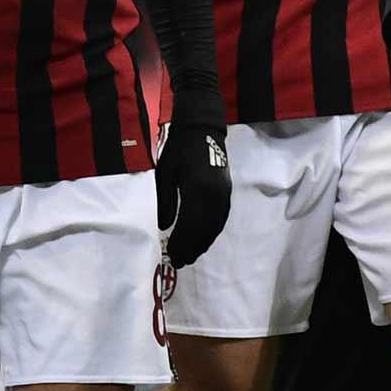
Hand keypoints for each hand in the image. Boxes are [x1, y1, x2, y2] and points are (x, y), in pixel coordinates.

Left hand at [156, 102, 231, 267]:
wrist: (202, 128)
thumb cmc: (179, 148)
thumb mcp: (165, 173)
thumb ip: (165, 201)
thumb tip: (164, 227)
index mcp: (198, 189)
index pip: (189, 225)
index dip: (180, 243)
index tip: (170, 256)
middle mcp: (215, 195)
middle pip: (204, 230)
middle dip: (191, 248)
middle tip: (179, 262)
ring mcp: (224, 194)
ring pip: (214, 227)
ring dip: (202, 244)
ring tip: (190, 256)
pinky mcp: (227, 192)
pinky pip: (221, 219)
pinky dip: (211, 233)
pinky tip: (203, 240)